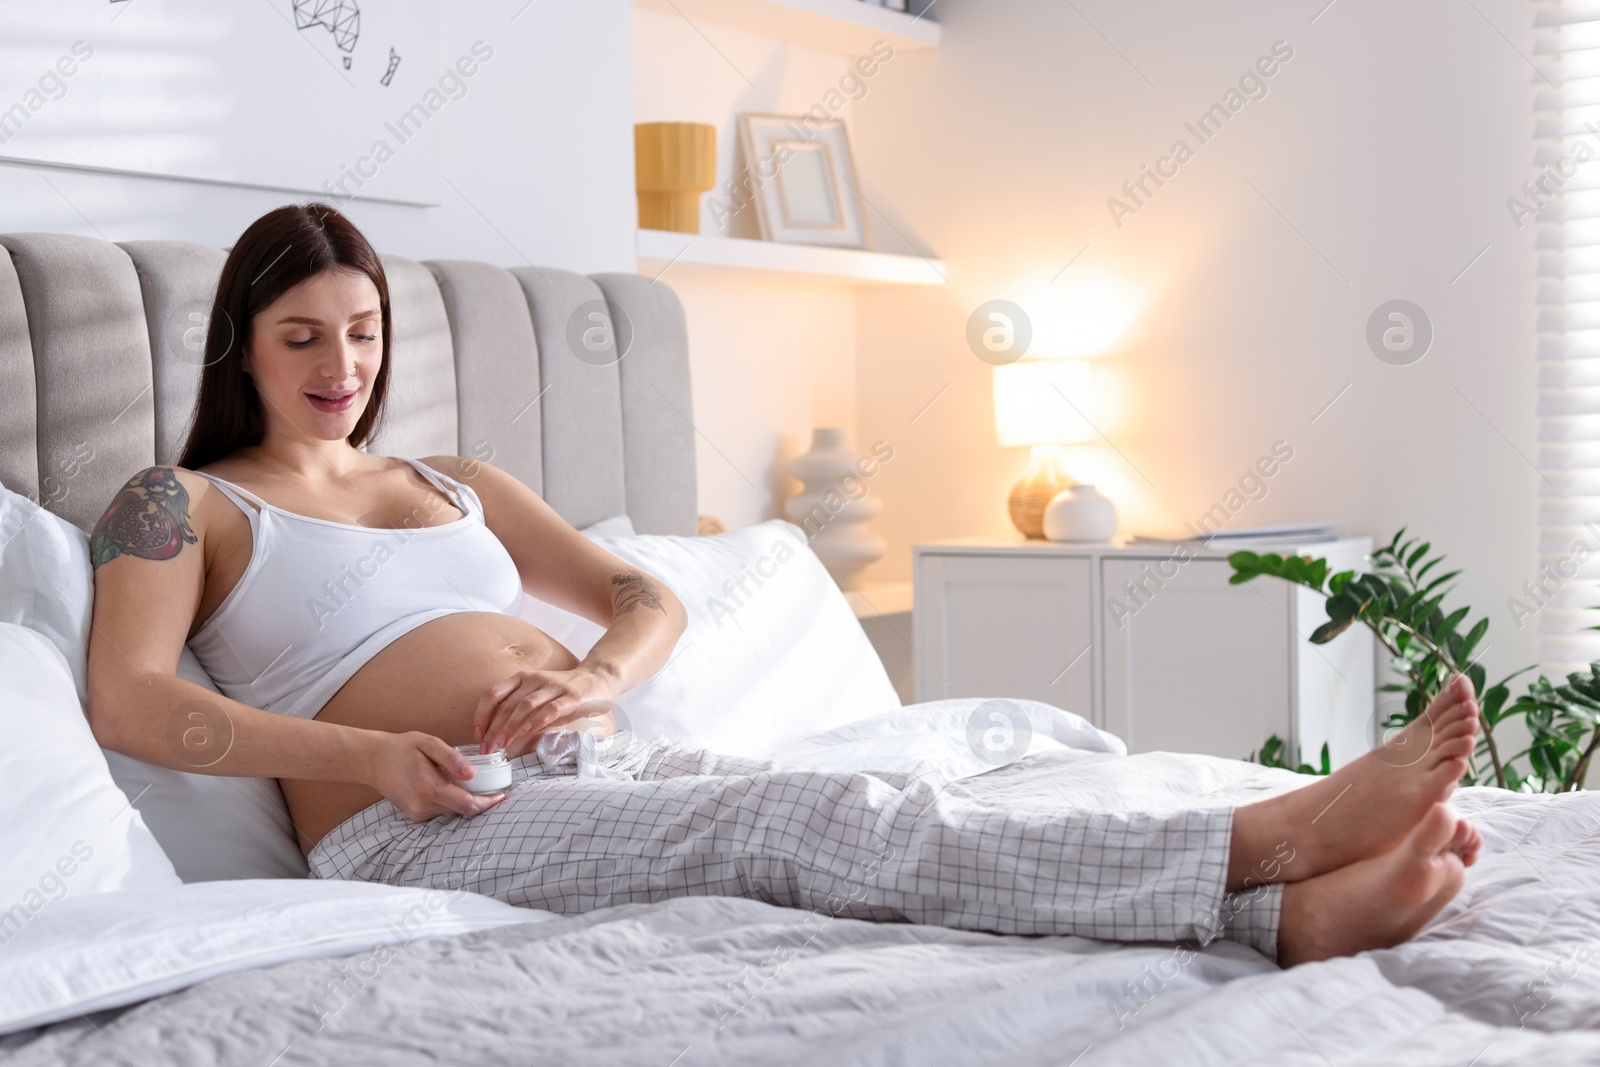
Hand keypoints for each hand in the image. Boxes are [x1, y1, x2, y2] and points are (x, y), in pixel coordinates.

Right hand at [362, 731, 504, 822]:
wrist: (373, 760)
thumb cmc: (402, 748)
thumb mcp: (428, 743)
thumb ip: (451, 758)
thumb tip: (472, 774)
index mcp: (429, 789)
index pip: (467, 805)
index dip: (487, 803)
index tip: (502, 795)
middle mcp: (423, 806)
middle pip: (462, 810)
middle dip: (479, 801)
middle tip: (492, 787)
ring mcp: (418, 813)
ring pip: (452, 812)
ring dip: (465, 801)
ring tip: (471, 784)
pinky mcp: (415, 815)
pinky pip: (441, 811)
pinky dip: (450, 802)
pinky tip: (450, 787)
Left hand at [474, 665, 618, 753]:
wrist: (598, 677)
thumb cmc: (564, 692)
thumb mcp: (538, 696)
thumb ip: (520, 710)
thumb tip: (497, 735)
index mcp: (522, 678)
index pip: (493, 694)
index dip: (482, 715)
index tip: (479, 734)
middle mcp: (535, 679)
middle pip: (507, 704)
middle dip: (494, 729)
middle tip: (487, 749)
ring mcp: (554, 686)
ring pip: (525, 706)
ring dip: (511, 727)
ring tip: (503, 745)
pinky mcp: (572, 696)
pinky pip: (551, 709)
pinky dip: (537, 721)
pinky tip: (528, 732)